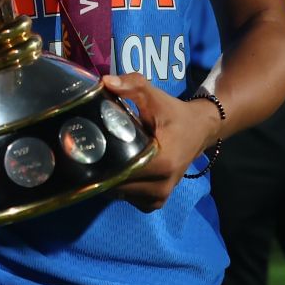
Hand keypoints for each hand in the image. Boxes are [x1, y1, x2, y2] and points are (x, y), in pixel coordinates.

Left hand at [100, 73, 218, 210]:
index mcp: (162, 162)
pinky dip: (120, 186)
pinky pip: (129, 199)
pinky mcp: (156, 202)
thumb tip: (105, 82)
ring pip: (121, 194)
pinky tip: (116, 168)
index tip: (85, 148)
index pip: (121, 171)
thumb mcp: (155, 96)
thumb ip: (132, 85)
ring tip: (100, 159)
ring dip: (109, 179)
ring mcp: (159, 197)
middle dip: (100, 170)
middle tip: (88, 151)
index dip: (100, 161)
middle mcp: (161, 186)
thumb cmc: (174, 113)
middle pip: (117, 185)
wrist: (199, 129)